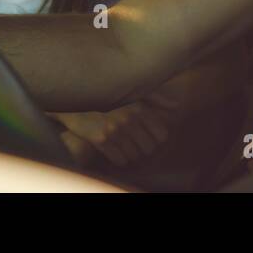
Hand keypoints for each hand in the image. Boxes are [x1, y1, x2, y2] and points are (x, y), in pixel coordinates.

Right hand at [52, 101, 172, 167]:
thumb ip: (156, 98)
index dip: (156, 140)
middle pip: (148, 148)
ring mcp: (115, 130)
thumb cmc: (109, 96)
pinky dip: (119, 159)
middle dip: (143, 149)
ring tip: (124, 148)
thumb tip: (175, 106)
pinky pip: (119, 160)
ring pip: (134, 156)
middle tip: (136, 145)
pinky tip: (115, 152)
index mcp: (140, 107)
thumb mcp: (133, 92)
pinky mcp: (101, 139)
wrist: (77, 99)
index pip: (161, 135)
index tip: (149, 138)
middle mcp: (130, 119)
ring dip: (130, 155)